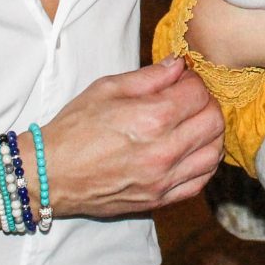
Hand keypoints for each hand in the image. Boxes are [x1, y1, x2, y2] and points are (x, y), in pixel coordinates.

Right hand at [40, 58, 224, 218]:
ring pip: (213, 153)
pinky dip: (203, 163)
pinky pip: (200, 181)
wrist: (49, 174)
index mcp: (152, 119)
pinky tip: (191, 151)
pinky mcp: (159, 199)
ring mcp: (164, 179)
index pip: (198, 93)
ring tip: (192, 124)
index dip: (193, 80)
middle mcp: (164, 151)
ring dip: (210, 134)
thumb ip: (149, 76)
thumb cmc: (74, 129)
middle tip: (190, 100)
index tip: (182, 80)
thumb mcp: (106, 89)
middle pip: (214, 122)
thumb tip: (178, 64)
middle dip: (206, 104)